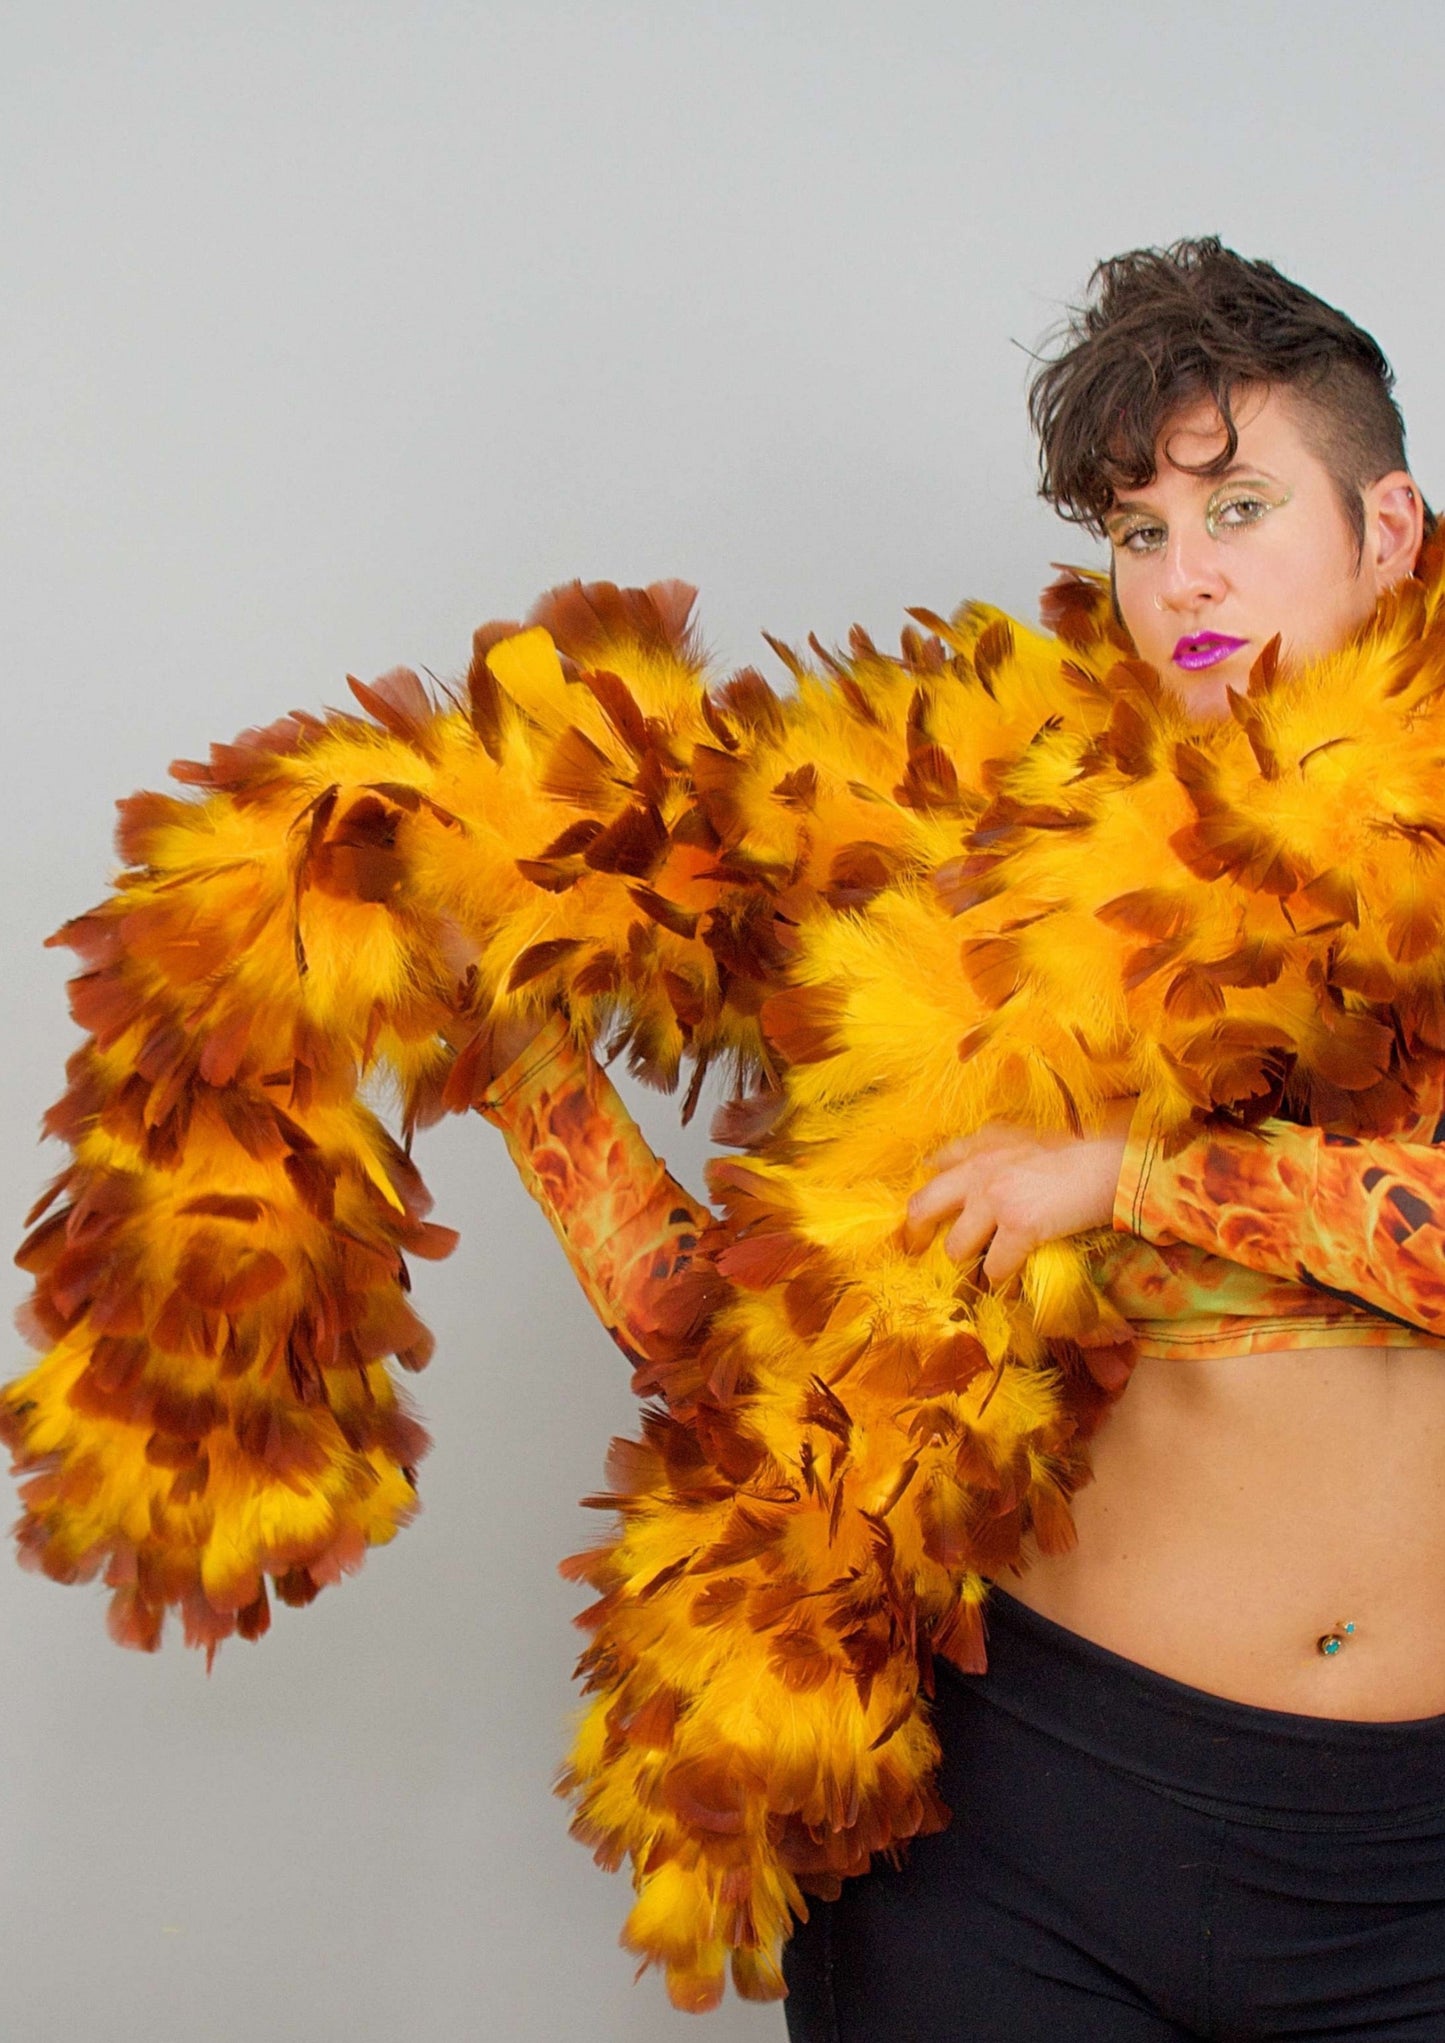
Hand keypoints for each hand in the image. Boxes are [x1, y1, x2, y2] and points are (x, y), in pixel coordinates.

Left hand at [903, 1098, 1136, 1286]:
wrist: (1114, 1165)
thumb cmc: (1079, 1152)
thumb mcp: (1025, 1136)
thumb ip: (985, 1147)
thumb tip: (938, 1162)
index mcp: (982, 1146)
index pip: (933, 1167)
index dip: (924, 1196)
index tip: (921, 1219)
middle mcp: (979, 1169)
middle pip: (921, 1208)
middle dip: (916, 1236)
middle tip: (921, 1254)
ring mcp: (996, 1198)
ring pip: (957, 1248)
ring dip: (971, 1265)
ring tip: (985, 1272)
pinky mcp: (1018, 1226)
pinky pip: (995, 1269)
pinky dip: (1004, 1282)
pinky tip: (1012, 1285)